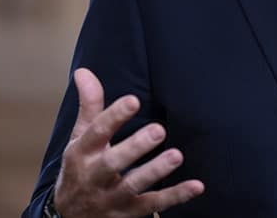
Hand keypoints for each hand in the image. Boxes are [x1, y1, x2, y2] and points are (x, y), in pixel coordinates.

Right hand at [51, 68, 203, 217]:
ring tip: (177, 155)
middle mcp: (94, 177)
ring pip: (132, 186)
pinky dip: (175, 197)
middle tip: (159, 130)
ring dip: (155, 172)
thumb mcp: (80, 139)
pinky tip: (197, 185)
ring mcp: (111, 197)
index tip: (133, 100)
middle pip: (112, 163)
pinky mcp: (129, 213)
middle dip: (134, 147)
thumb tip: (84, 71)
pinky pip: (153, 206)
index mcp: (82, 154)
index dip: (113, 117)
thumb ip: (90, 106)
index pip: (95, 133)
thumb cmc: (81, 168)